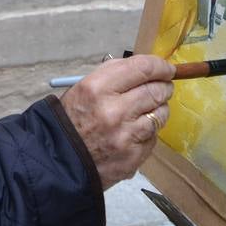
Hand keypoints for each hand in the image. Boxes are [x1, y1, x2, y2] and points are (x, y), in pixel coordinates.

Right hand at [59, 54, 174, 189]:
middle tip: (162, 88)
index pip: (143, 69)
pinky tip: (134, 133)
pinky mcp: (133, 157)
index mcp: (98, 87)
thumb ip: (115, 74)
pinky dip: (148, 133)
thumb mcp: (84, 87)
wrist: (58, 159)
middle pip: (156, 91)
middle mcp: (114, 110)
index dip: (160, 66)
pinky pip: (153, 138)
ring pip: (160, 115)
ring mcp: (125, 136)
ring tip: (147, 110)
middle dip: (163, 87)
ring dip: (158, 109)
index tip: (167, 68)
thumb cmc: (72, 118)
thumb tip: (148, 68)